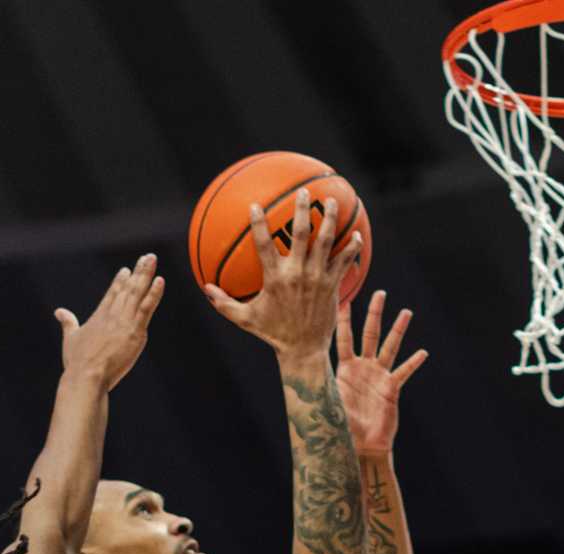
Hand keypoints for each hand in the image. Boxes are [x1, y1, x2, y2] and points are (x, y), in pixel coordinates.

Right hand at [57, 254, 163, 389]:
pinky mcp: (135, 331)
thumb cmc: (77, 361)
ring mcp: (125, 321)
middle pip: (128, 288)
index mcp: (99, 316)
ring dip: (146, 275)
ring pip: (138, 293)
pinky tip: (160, 280)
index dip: (120, 281)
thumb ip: (68, 322)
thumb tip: (59, 311)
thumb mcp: (70, 338)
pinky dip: (154, 293)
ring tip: (152, 259)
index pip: (112, 293)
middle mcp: (113, 314)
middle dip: (138, 272)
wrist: (87, 375)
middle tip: (147, 257)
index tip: (126, 270)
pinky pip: (147, 307)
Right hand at [204, 187, 363, 362]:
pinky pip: (344, 260)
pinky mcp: (333, 285)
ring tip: (333, 201)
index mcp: (275, 279)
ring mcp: (318, 278)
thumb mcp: (246, 319)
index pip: (264, 245)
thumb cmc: (273, 334)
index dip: (259, 224)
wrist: (303, 351)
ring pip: (327, 241)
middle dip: (303, 209)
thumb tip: (206, 289)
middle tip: (305, 192)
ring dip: (330, 219)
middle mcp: (297, 274)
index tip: (256, 205)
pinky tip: (357, 234)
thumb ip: (224, 303)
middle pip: (302, 234)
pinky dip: (352, 246)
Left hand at [336, 291, 427, 457]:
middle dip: (374, 313)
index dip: (343, 318)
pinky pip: (404, 372)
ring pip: (390, 347)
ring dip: (398, 330)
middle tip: (379, 293)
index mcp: (345, 368)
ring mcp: (379, 376)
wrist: (359, 445)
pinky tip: (422, 353)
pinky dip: (413, 363)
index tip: (342, 298)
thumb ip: (320, 382)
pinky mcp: (391, 389)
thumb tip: (299, 368)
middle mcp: (363, 367)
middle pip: (370, 333)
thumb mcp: (327, 399)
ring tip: (406, 312)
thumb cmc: (340, 425)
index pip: (344, 337)